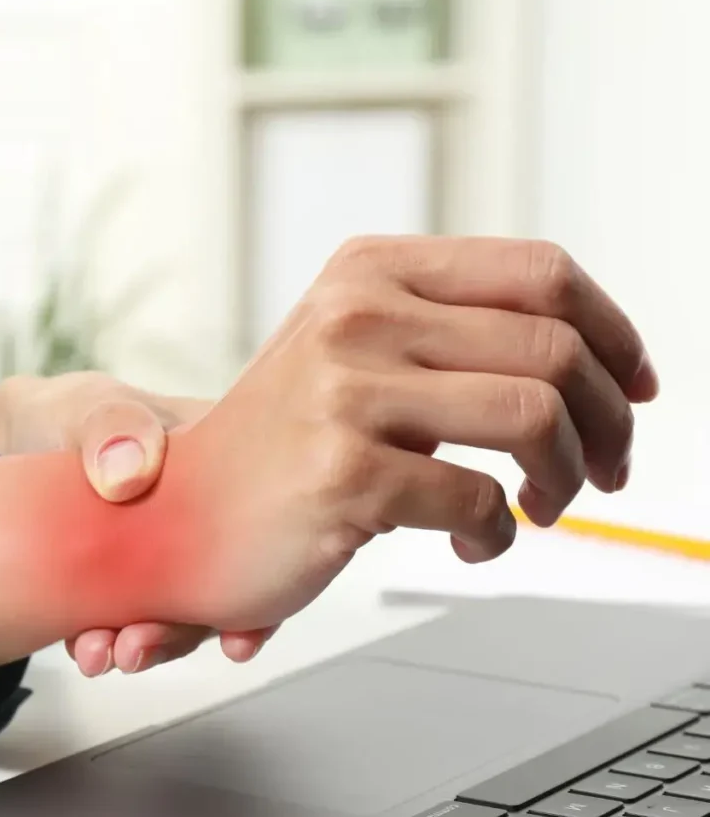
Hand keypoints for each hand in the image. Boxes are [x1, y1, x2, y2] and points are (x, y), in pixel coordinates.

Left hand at [0, 372, 274, 674]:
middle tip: (137, 646)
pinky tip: (87, 652)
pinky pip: (130, 621)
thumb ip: (113, 425)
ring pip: (177, 613)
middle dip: (183, 631)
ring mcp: (171, 558)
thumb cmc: (70, 416)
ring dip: (144, 645)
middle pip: (222, 587)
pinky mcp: (131, 585)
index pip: (264, 530)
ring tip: (99, 654)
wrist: (15, 444)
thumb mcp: (91, 407)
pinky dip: (108, 643)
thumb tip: (129, 475)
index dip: (265, 594)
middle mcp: (206, 519)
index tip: (237, 637)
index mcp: (225, 467)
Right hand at [164, 236, 656, 633]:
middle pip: (553, 346)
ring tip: (543, 508)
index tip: (635, 386)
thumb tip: (592, 352)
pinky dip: (495, 536)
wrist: (180, 511)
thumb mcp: (358, 352)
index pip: (540, 272)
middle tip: (608, 467)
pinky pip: (475, 502)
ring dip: (565, 477)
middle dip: (609, 421)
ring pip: (533, 415)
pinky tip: (473, 544)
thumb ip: (451, 332)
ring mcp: (345, 392)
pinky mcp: (342, 475)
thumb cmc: (282, 441)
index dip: (614, 332)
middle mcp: (357, 315)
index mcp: (371, 272)